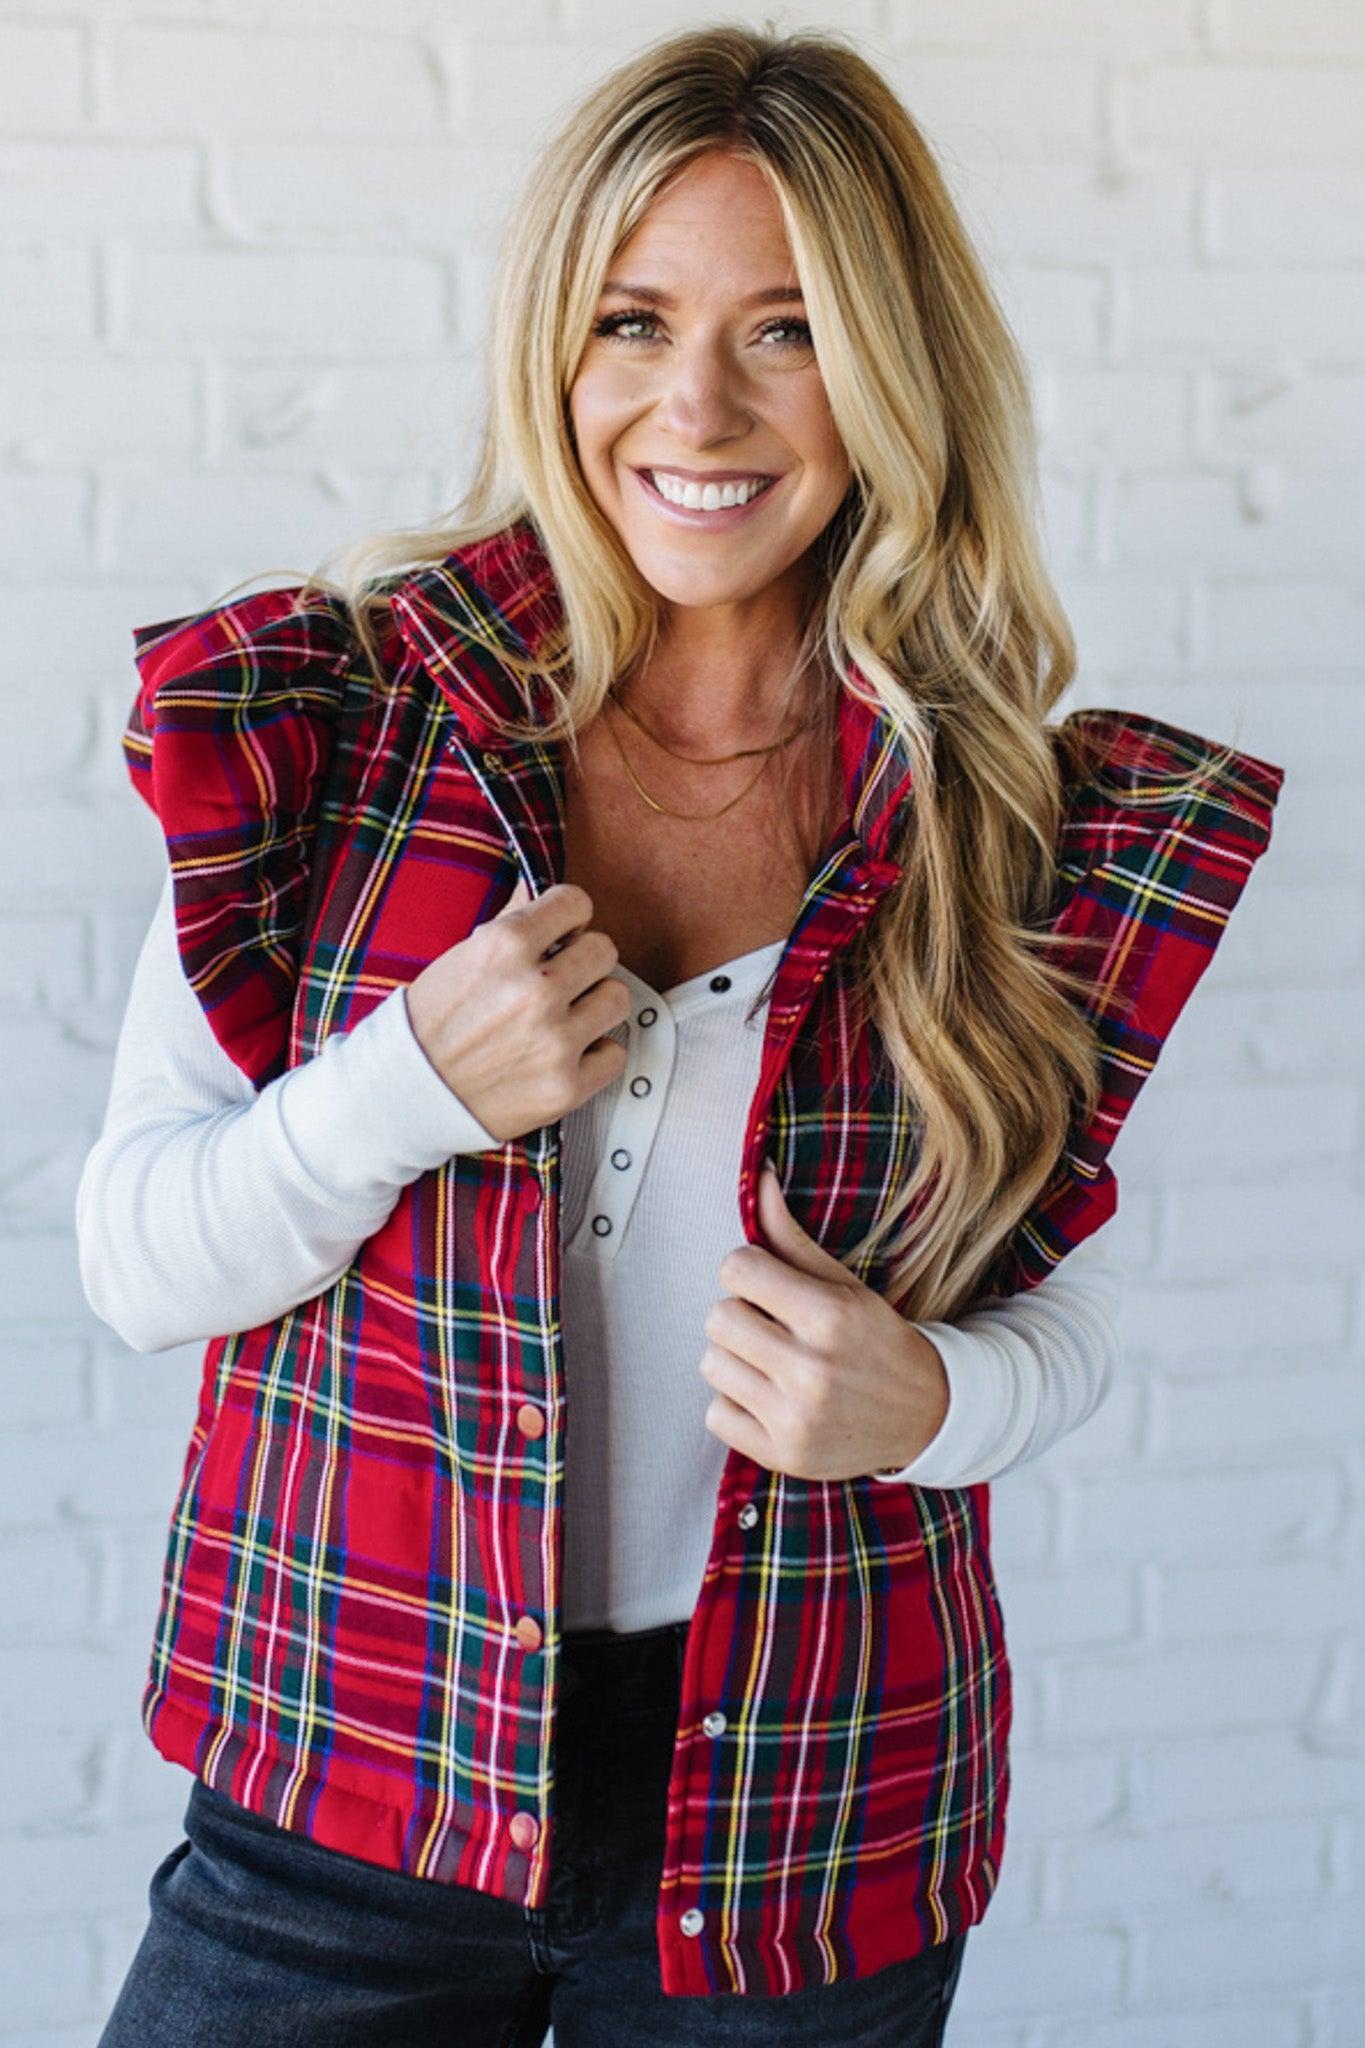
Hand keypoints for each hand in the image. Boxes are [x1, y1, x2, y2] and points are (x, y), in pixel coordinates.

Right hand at [405, 876, 632, 1142]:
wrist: (402, 1095)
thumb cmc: (428, 1025)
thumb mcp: (460, 957)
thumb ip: (509, 924)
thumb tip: (538, 889)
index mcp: (505, 945)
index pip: (576, 903)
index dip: (569, 918)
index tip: (562, 933)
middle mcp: (537, 989)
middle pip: (604, 950)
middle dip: (583, 961)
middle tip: (560, 980)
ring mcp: (555, 1040)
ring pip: (618, 998)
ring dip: (594, 1005)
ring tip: (564, 1017)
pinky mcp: (566, 1086)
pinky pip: (615, 1054)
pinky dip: (595, 1055)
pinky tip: (565, 1054)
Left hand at [699, 1162, 949, 1481]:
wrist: (925, 1415)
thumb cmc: (874, 1339)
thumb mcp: (843, 1284)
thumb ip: (791, 1236)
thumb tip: (757, 1175)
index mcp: (830, 1317)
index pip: (735, 1268)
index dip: (746, 1271)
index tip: (768, 1285)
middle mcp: (812, 1370)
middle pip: (717, 1317)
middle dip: (739, 1314)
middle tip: (773, 1326)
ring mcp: (796, 1418)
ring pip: (711, 1365)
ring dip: (735, 1359)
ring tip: (773, 1362)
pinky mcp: (783, 1455)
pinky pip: (716, 1415)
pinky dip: (736, 1405)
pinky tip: (771, 1398)